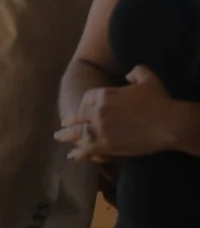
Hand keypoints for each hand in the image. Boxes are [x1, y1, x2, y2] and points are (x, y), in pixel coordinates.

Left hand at [57, 67, 194, 162]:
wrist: (169, 123)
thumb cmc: (160, 101)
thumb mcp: (148, 78)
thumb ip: (136, 72)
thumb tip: (129, 73)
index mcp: (104, 95)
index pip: (87, 98)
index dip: (85, 103)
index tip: (83, 107)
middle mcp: (97, 111)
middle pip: (77, 115)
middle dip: (69, 120)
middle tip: (63, 124)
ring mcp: (100, 129)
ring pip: (78, 133)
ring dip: (66, 136)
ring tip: (59, 137)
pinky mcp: (105, 145)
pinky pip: (86, 149)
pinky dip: (78, 153)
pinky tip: (72, 156)